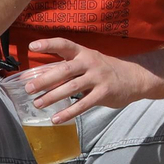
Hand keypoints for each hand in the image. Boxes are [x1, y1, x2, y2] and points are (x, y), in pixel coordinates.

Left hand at [24, 37, 158, 120]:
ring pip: (71, 88)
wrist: (135, 78)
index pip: (64, 44)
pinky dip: (68, 113)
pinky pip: (83, 105)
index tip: (32, 47)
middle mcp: (90, 63)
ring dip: (53, 97)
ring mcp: (98, 78)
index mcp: (84, 52)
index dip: (48, 44)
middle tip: (28, 88)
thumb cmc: (105, 70)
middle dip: (45, 79)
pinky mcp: (104, 93)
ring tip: (38, 104)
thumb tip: (38, 76)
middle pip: (65, 70)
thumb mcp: (89, 62)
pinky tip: (56, 119)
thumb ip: (67, 68)